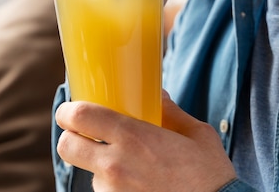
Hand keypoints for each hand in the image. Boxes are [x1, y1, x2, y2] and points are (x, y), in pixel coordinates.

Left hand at [55, 90, 236, 191]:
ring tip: (128, 165)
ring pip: (88, 172)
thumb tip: (158, 95)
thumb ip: (171, 112)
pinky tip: (137, 183)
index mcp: (132, 137)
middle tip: (85, 134)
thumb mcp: (197, 135)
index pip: (79, 116)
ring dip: (98, 165)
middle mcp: (115, 165)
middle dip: (71, 138)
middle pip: (67, 146)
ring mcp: (113, 191)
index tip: (72, 110)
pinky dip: (113, 186)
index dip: (68, 111)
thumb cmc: (211, 175)